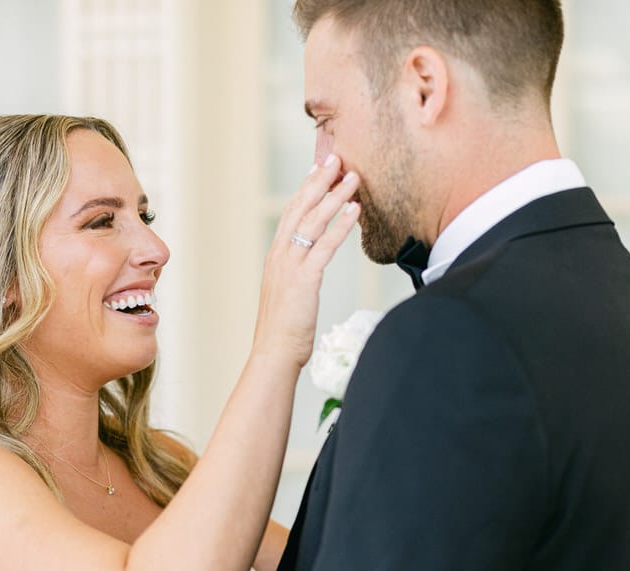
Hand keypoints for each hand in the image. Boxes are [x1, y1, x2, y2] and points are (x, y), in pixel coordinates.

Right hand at [253, 154, 360, 368]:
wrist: (274, 352)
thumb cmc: (284, 331)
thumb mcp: (290, 295)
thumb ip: (298, 277)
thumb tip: (308, 272)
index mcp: (276, 257)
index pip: (291, 214)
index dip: (305, 189)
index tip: (318, 169)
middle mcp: (280, 255)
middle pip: (300, 208)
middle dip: (320, 181)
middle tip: (337, 158)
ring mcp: (290, 265)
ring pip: (314, 221)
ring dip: (335, 196)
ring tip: (353, 177)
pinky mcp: (304, 279)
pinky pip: (325, 246)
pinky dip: (341, 225)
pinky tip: (355, 211)